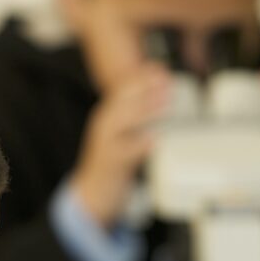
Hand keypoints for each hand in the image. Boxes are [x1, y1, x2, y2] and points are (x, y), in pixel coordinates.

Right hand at [72, 64, 170, 226]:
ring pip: (123, 121)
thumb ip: (137, 117)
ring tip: (164, 105)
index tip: (160, 69)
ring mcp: (106, 143)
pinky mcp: (111, 162)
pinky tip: (154, 139)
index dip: (142, 78)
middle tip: (166, 84)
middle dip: (144, 90)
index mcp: (108, 115)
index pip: (123, 90)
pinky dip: (140, 144)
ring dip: (145, 111)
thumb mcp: (123, 133)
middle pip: (123, 102)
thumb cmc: (113, 161)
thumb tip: (162, 99)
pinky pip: (126, 151)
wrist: (93, 191)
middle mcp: (104, 125)